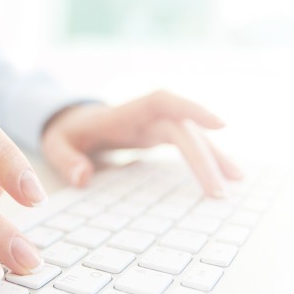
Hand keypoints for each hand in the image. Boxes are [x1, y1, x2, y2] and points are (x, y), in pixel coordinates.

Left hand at [41, 90, 242, 195]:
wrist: (72, 122)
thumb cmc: (67, 132)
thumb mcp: (55, 144)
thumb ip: (65, 159)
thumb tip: (83, 177)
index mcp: (126, 112)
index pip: (164, 102)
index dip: (192, 109)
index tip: (221, 125)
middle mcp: (148, 115)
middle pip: (184, 129)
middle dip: (205, 157)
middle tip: (220, 191)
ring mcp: (157, 125)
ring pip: (194, 136)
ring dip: (216, 156)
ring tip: (238, 180)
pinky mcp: (162, 136)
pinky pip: (190, 144)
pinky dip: (207, 159)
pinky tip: (225, 176)